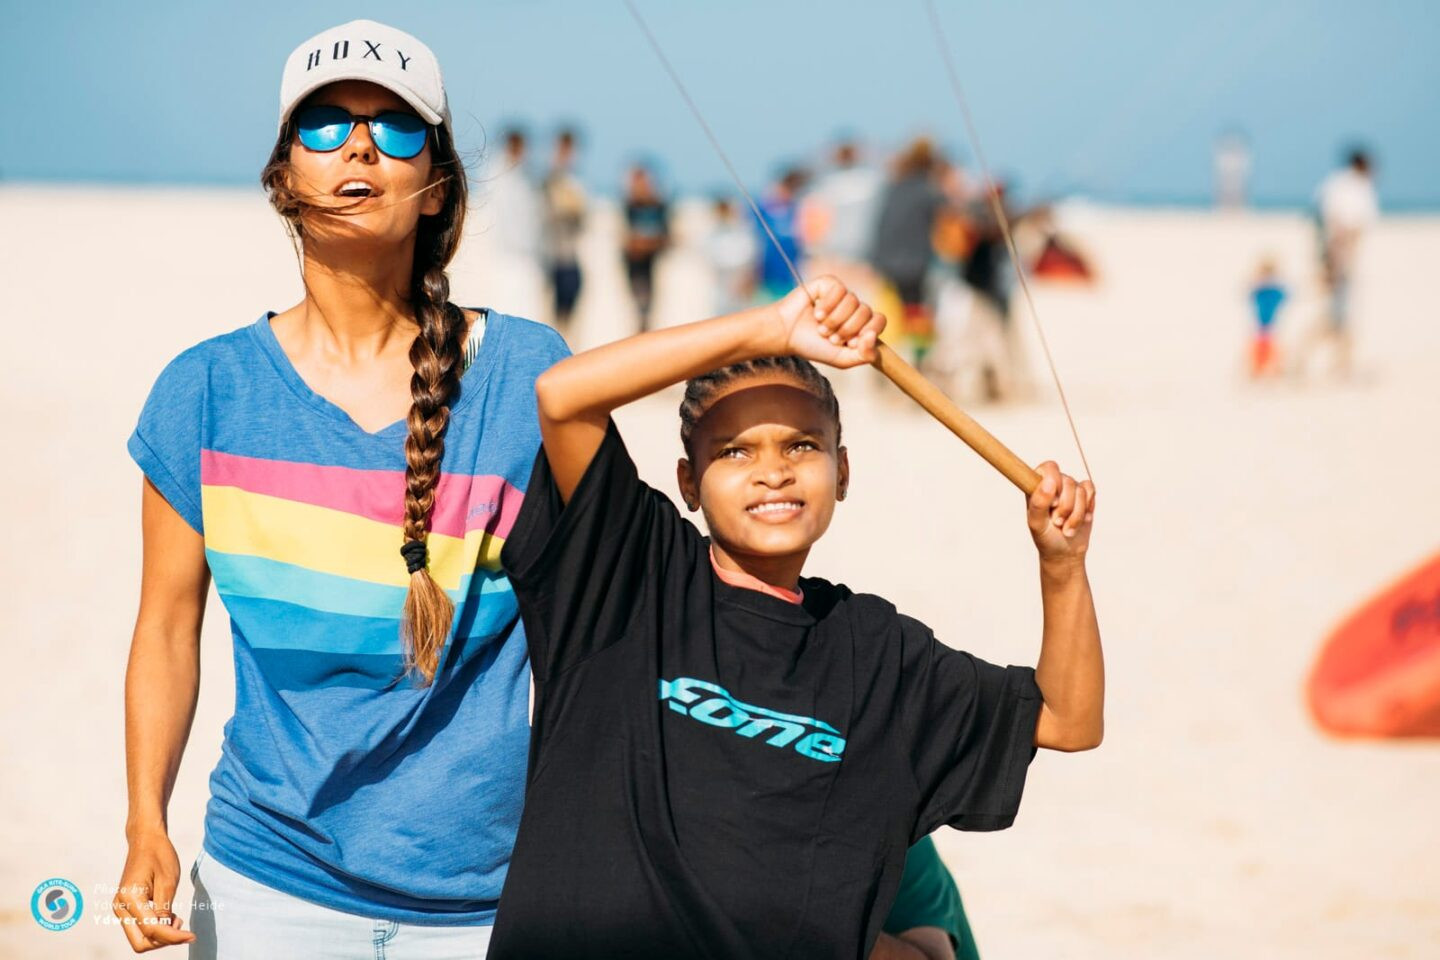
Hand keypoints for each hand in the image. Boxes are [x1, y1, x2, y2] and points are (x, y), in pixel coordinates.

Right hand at [113, 829, 195, 951]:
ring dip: (160, 935)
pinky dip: (156, 928)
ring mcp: (121, 908)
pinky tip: (169, 915)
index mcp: (130, 898)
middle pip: (141, 942)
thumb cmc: (159, 855)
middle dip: (163, 941)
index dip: (173, 937)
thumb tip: (165, 932)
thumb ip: (165, 909)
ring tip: (176, 917)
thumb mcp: (168, 881)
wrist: (145, 840)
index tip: (192, 936)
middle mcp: (120, 907)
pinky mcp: (126, 908)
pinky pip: (140, 928)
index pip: (151, 929)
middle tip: (181, 925)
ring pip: (140, 938)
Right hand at [772, 275, 886, 368]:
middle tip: (830, 337)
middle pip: (866, 312)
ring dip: (834, 320)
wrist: (786, 335)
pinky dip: (827, 305)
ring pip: (853, 301)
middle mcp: (853, 308)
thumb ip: (864, 355)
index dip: (868, 331)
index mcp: (860, 324)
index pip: (880, 321)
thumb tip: (873, 336)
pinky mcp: (829, 283)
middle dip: (847, 329)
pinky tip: (816, 312)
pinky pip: (839, 289)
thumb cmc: (812, 346)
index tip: (851, 342)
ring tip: (820, 327)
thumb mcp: (842, 359)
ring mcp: (842, 295)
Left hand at [1027, 461, 1093, 563]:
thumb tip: (1048, 482)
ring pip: (1081, 490)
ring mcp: (1069, 490)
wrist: (1065, 553)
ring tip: (1067, 526)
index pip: (1048, 468)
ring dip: (1076, 514)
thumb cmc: (1046, 538)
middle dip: (1066, 507)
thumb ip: (1039, 502)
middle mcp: (1053, 484)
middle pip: (1068, 481)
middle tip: (1058, 522)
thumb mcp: (1036, 524)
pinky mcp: (1084, 496)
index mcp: (1036, 487)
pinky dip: (1087, 509)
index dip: (1054, 482)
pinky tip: (1081, 520)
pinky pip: (1091, 491)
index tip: (1053, 504)